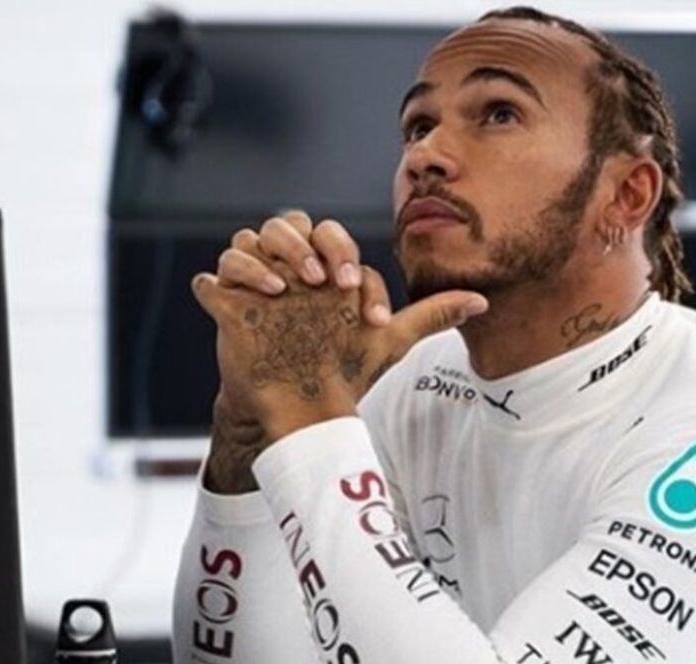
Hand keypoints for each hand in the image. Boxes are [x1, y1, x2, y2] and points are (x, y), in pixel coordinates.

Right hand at [191, 260, 487, 443]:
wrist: (300, 408)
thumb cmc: (344, 367)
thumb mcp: (389, 342)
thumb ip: (432, 315)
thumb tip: (482, 302)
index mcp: (325, 266)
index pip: (329, 236)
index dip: (340, 252)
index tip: (350, 295)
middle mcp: (291, 268)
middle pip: (285, 224)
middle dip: (301, 245)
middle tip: (320, 283)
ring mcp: (256, 286)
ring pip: (247, 238)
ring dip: (263, 256)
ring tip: (284, 290)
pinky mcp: (228, 307)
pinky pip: (213, 277)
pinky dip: (228, 280)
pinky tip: (253, 300)